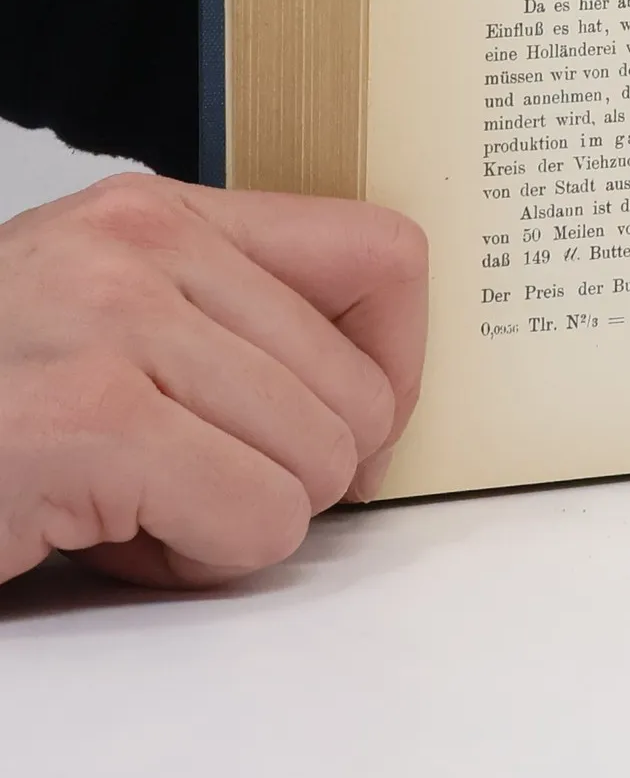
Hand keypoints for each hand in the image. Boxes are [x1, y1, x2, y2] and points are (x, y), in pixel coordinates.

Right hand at [0, 174, 426, 589]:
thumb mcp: (112, 329)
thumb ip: (236, 329)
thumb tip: (385, 406)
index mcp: (160, 213)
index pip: (386, 257)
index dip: (392, 366)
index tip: (344, 425)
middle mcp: (140, 246)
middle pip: (365, 392)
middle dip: (294, 474)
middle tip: (185, 485)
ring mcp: (111, 324)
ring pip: (322, 466)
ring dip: (238, 523)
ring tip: (134, 507)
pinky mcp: (88, 421)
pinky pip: (260, 522)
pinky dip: (200, 564)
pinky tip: (107, 541)